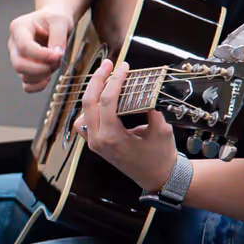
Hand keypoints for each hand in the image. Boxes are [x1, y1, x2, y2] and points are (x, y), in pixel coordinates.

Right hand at [9, 7, 75, 92]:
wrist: (53, 23)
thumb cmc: (54, 19)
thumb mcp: (61, 21)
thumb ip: (58, 37)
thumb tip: (56, 55)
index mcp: (19, 28)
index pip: (24, 46)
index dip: (42, 55)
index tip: (58, 56)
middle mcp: (13, 44)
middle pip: (19, 64)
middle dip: (41, 68)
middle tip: (58, 61)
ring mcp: (17, 58)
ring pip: (23, 75)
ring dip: (42, 75)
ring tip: (55, 64)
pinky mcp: (24, 69)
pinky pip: (26, 86)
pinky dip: (38, 86)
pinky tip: (48, 78)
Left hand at [78, 59, 177, 192]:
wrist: (158, 178)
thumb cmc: (160, 157)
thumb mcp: (160, 130)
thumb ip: (151, 108)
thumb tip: (144, 87)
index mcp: (111, 138)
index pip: (106, 101)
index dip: (114, 80)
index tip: (123, 66)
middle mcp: (97, 140)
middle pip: (88, 103)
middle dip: (97, 79)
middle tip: (109, 64)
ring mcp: (94, 143)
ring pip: (82, 112)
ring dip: (92, 93)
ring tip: (105, 78)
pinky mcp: (96, 144)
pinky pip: (84, 122)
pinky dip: (90, 107)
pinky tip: (102, 98)